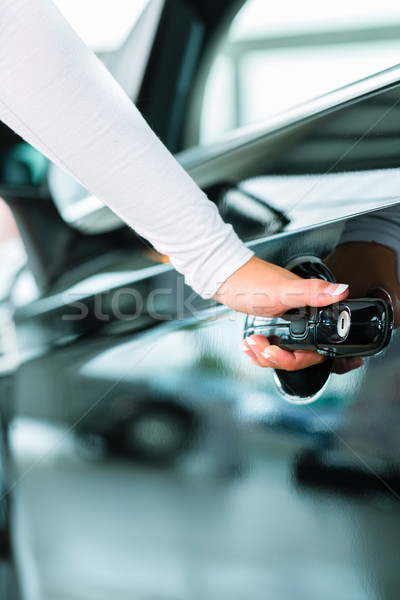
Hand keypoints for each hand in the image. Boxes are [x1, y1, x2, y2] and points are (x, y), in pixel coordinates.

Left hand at [214, 256, 348, 370]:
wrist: (227, 278)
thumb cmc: (251, 281)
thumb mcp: (283, 291)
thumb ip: (312, 292)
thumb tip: (341, 291)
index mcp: (313, 308)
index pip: (320, 348)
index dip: (303, 358)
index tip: (284, 355)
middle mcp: (305, 315)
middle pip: (303, 355)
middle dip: (280, 358)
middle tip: (265, 349)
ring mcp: (291, 321)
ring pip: (288, 353)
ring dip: (267, 355)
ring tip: (253, 343)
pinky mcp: (277, 325)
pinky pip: (276, 348)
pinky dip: (262, 351)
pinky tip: (251, 344)